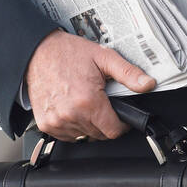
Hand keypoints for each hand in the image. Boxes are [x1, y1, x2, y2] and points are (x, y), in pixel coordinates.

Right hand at [25, 29, 155, 141]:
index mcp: (88, 101)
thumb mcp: (104, 57)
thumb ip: (128, 73)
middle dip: (105, 121)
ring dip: (89, 124)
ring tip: (85, 102)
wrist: (38, 51)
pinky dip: (73, 125)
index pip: (113, 131)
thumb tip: (148, 84)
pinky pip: (67, 135)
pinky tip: (72, 108)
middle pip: (99, 134)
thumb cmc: (68, 53)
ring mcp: (56, 121)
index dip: (122, 124)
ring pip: (84, 135)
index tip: (121, 115)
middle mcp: (71, 115)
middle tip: (101, 102)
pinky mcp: (46, 124)